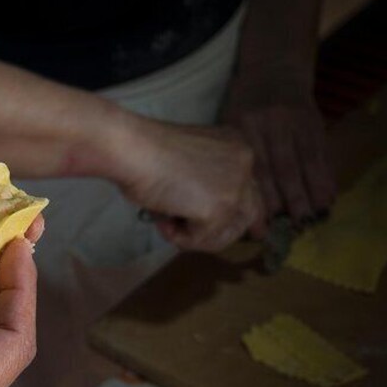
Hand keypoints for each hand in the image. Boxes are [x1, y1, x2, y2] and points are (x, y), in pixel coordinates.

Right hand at [113, 116, 264, 250]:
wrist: (134, 150)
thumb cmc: (145, 151)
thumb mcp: (187, 162)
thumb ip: (204, 182)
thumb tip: (202, 214)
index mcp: (236, 147)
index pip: (250, 188)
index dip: (242, 212)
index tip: (253, 232)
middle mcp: (244, 164)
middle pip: (249, 214)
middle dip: (223, 233)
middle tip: (196, 239)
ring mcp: (235, 188)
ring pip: (225, 232)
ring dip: (195, 236)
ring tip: (167, 225)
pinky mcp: (219, 210)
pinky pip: (201, 239)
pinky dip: (179, 238)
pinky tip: (163, 223)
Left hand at [224, 72, 335, 224]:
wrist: (273, 69)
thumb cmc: (244, 104)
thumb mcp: (229, 122)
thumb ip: (230, 154)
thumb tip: (229, 198)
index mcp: (243, 127)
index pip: (253, 168)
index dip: (259, 199)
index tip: (261, 225)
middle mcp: (271, 126)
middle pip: (282, 169)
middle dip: (288, 200)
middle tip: (291, 227)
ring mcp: (296, 123)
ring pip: (304, 163)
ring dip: (310, 193)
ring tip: (312, 218)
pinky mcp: (315, 122)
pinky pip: (321, 154)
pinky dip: (325, 176)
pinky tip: (328, 197)